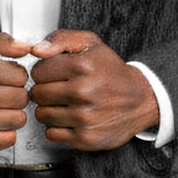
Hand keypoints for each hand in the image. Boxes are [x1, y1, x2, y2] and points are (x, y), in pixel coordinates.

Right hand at [0, 32, 35, 153]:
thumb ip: (0, 41)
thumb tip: (26, 48)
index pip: (21, 75)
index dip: (15, 77)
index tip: (4, 79)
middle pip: (22, 98)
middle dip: (14, 95)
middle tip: (0, 95)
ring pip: (19, 119)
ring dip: (11, 115)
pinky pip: (9, 139)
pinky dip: (4, 132)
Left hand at [25, 29, 160, 150]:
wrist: (140, 99)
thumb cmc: (111, 72)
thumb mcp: (90, 44)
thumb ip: (60, 39)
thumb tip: (37, 50)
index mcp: (82, 66)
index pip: (38, 72)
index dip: (44, 72)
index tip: (56, 74)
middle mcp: (83, 92)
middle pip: (37, 94)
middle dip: (45, 91)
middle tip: (61, 90)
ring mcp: (84, 117)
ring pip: (42, 115)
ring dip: (50, 110)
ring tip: (67, 104)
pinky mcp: (86, 138)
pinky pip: (51, 134)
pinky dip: (57, 128)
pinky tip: (70, 119)